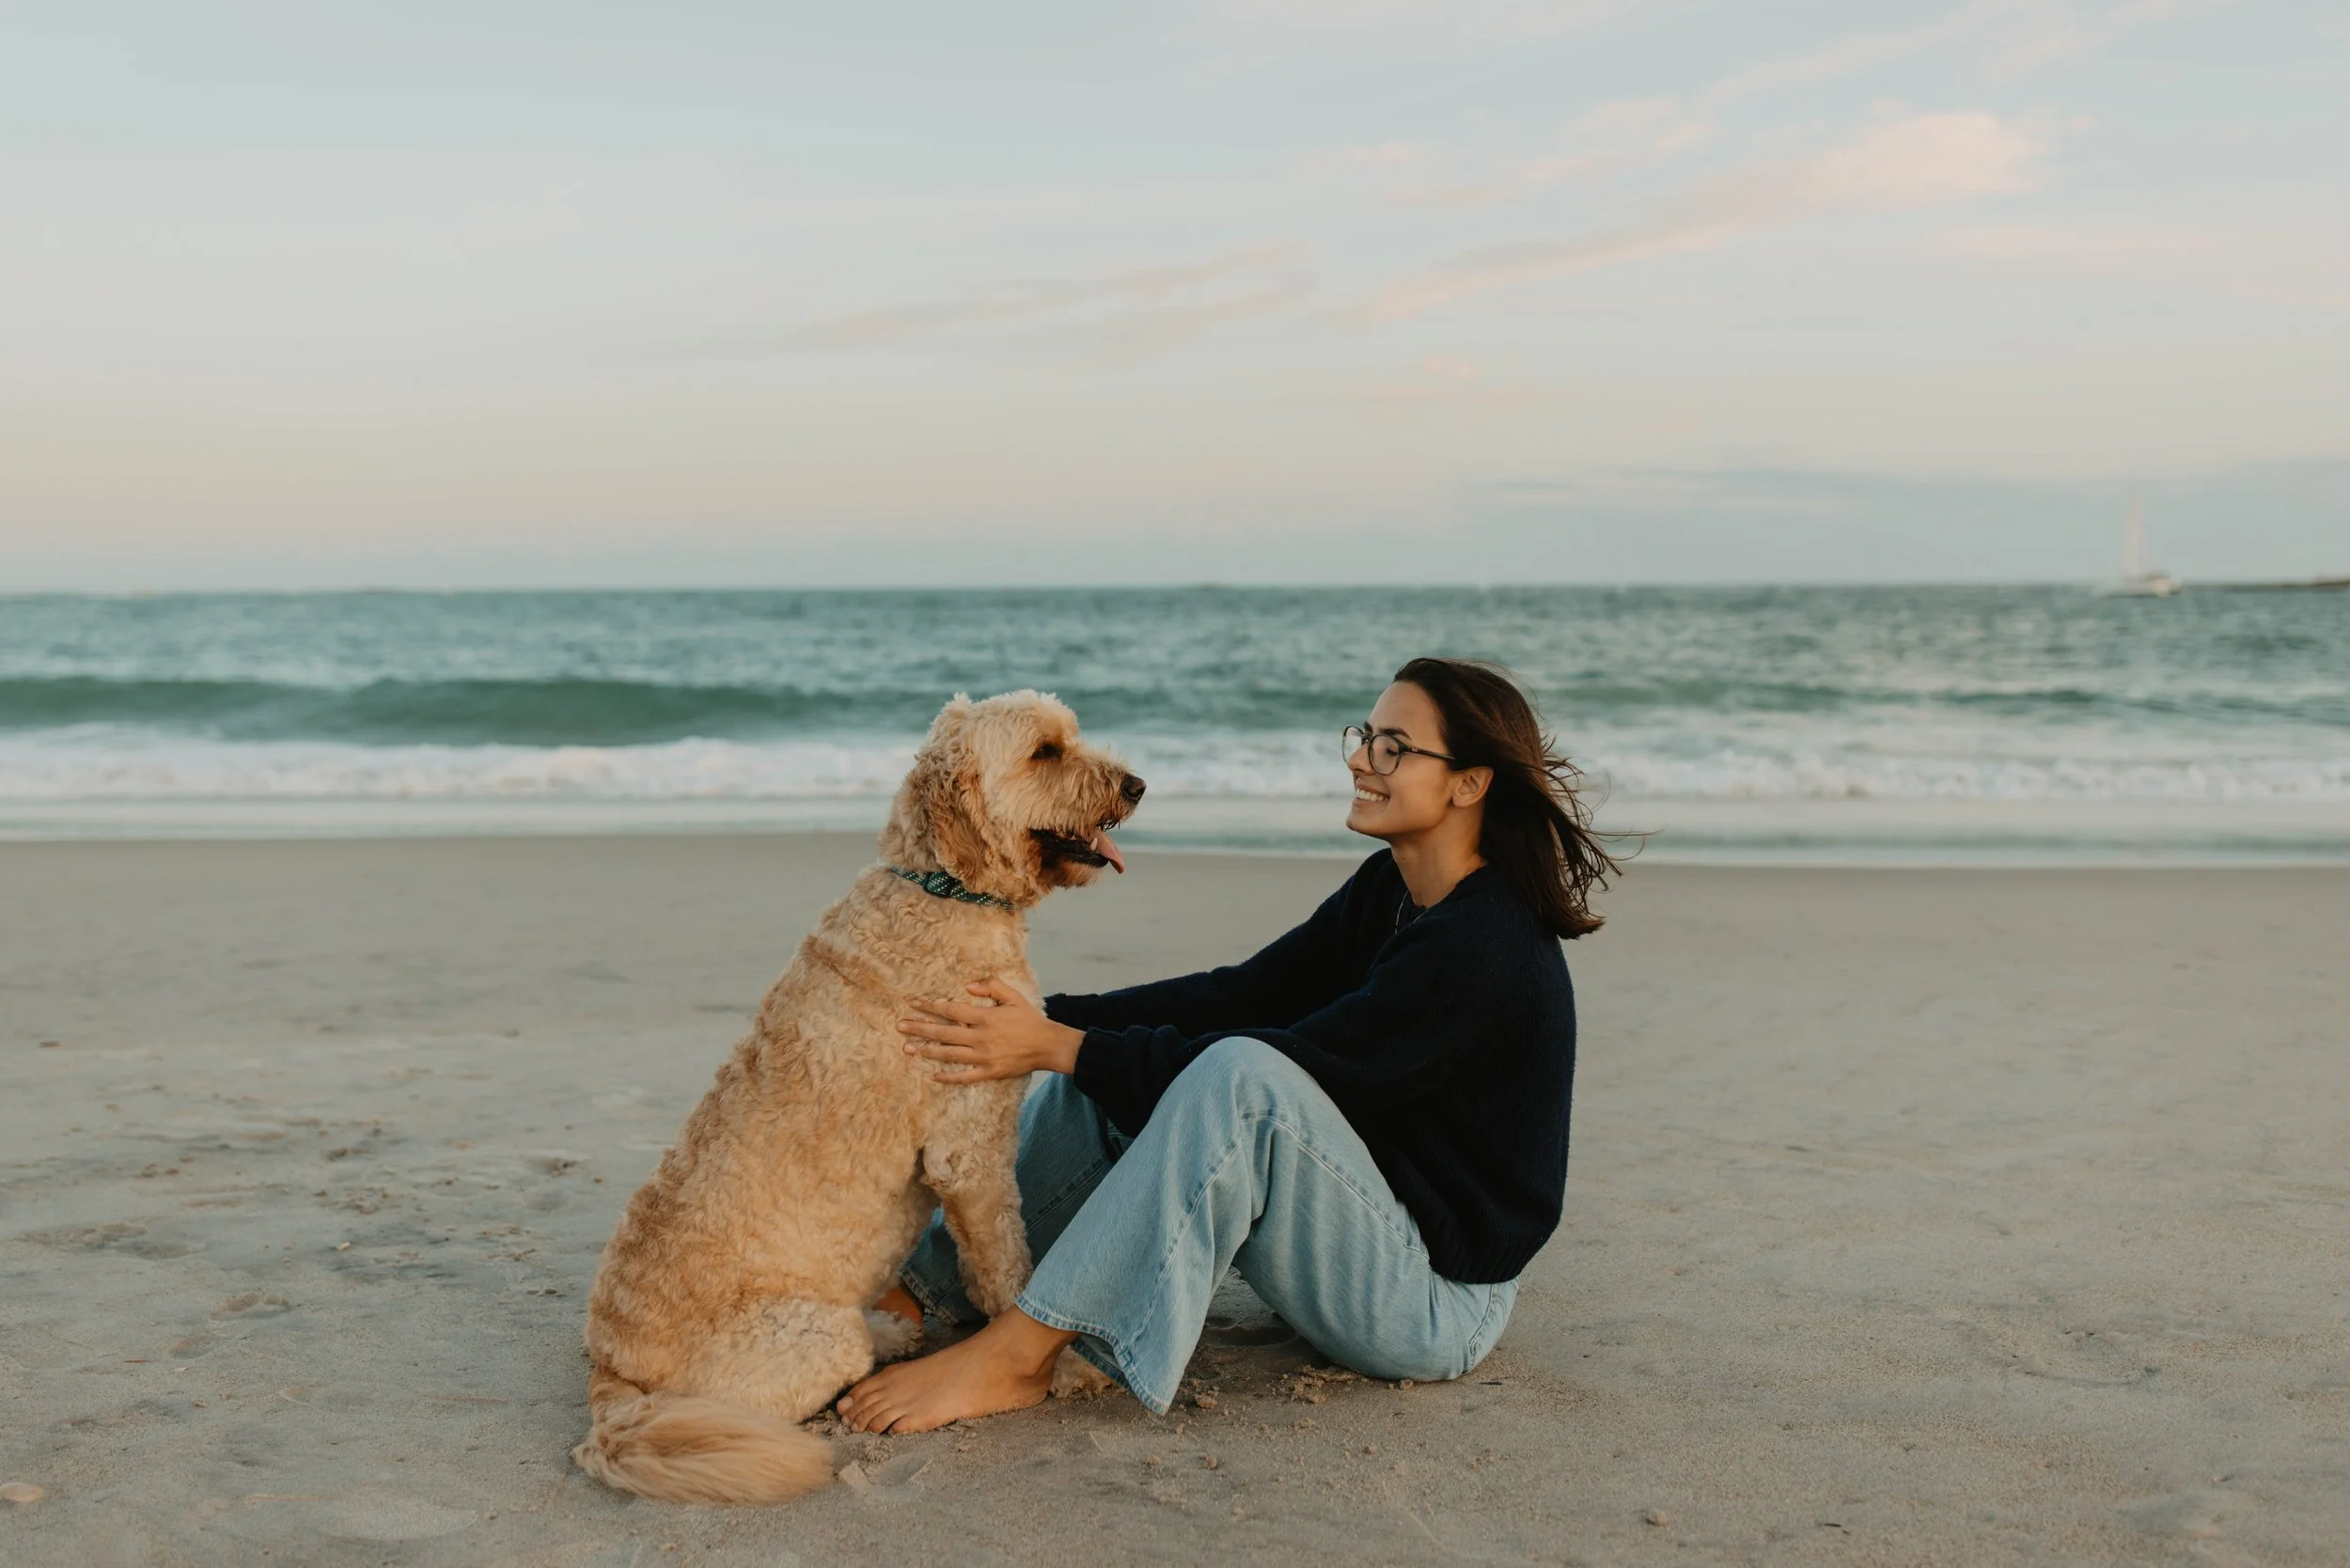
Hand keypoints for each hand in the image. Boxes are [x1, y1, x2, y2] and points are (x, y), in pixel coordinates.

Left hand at [899, 977, 1083, 1082]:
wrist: (1048, 1045)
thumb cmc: (1030, 1019)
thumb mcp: (1013, 996)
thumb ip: (991, 987)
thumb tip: (967, 986)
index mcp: (985, 1017)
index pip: (951, 1010)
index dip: (930, 1006)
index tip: (913, 1003)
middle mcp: (981, 1037)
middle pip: (943, 1032)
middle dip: (920, 1028)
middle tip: (899, 1026)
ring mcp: (983, 1057)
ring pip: (949, 1054)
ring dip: (927, 1051)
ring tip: (908, 1049)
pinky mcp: (989, 1073)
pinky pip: (964, 1076)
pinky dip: (948, 1077)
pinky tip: (933, 1075)